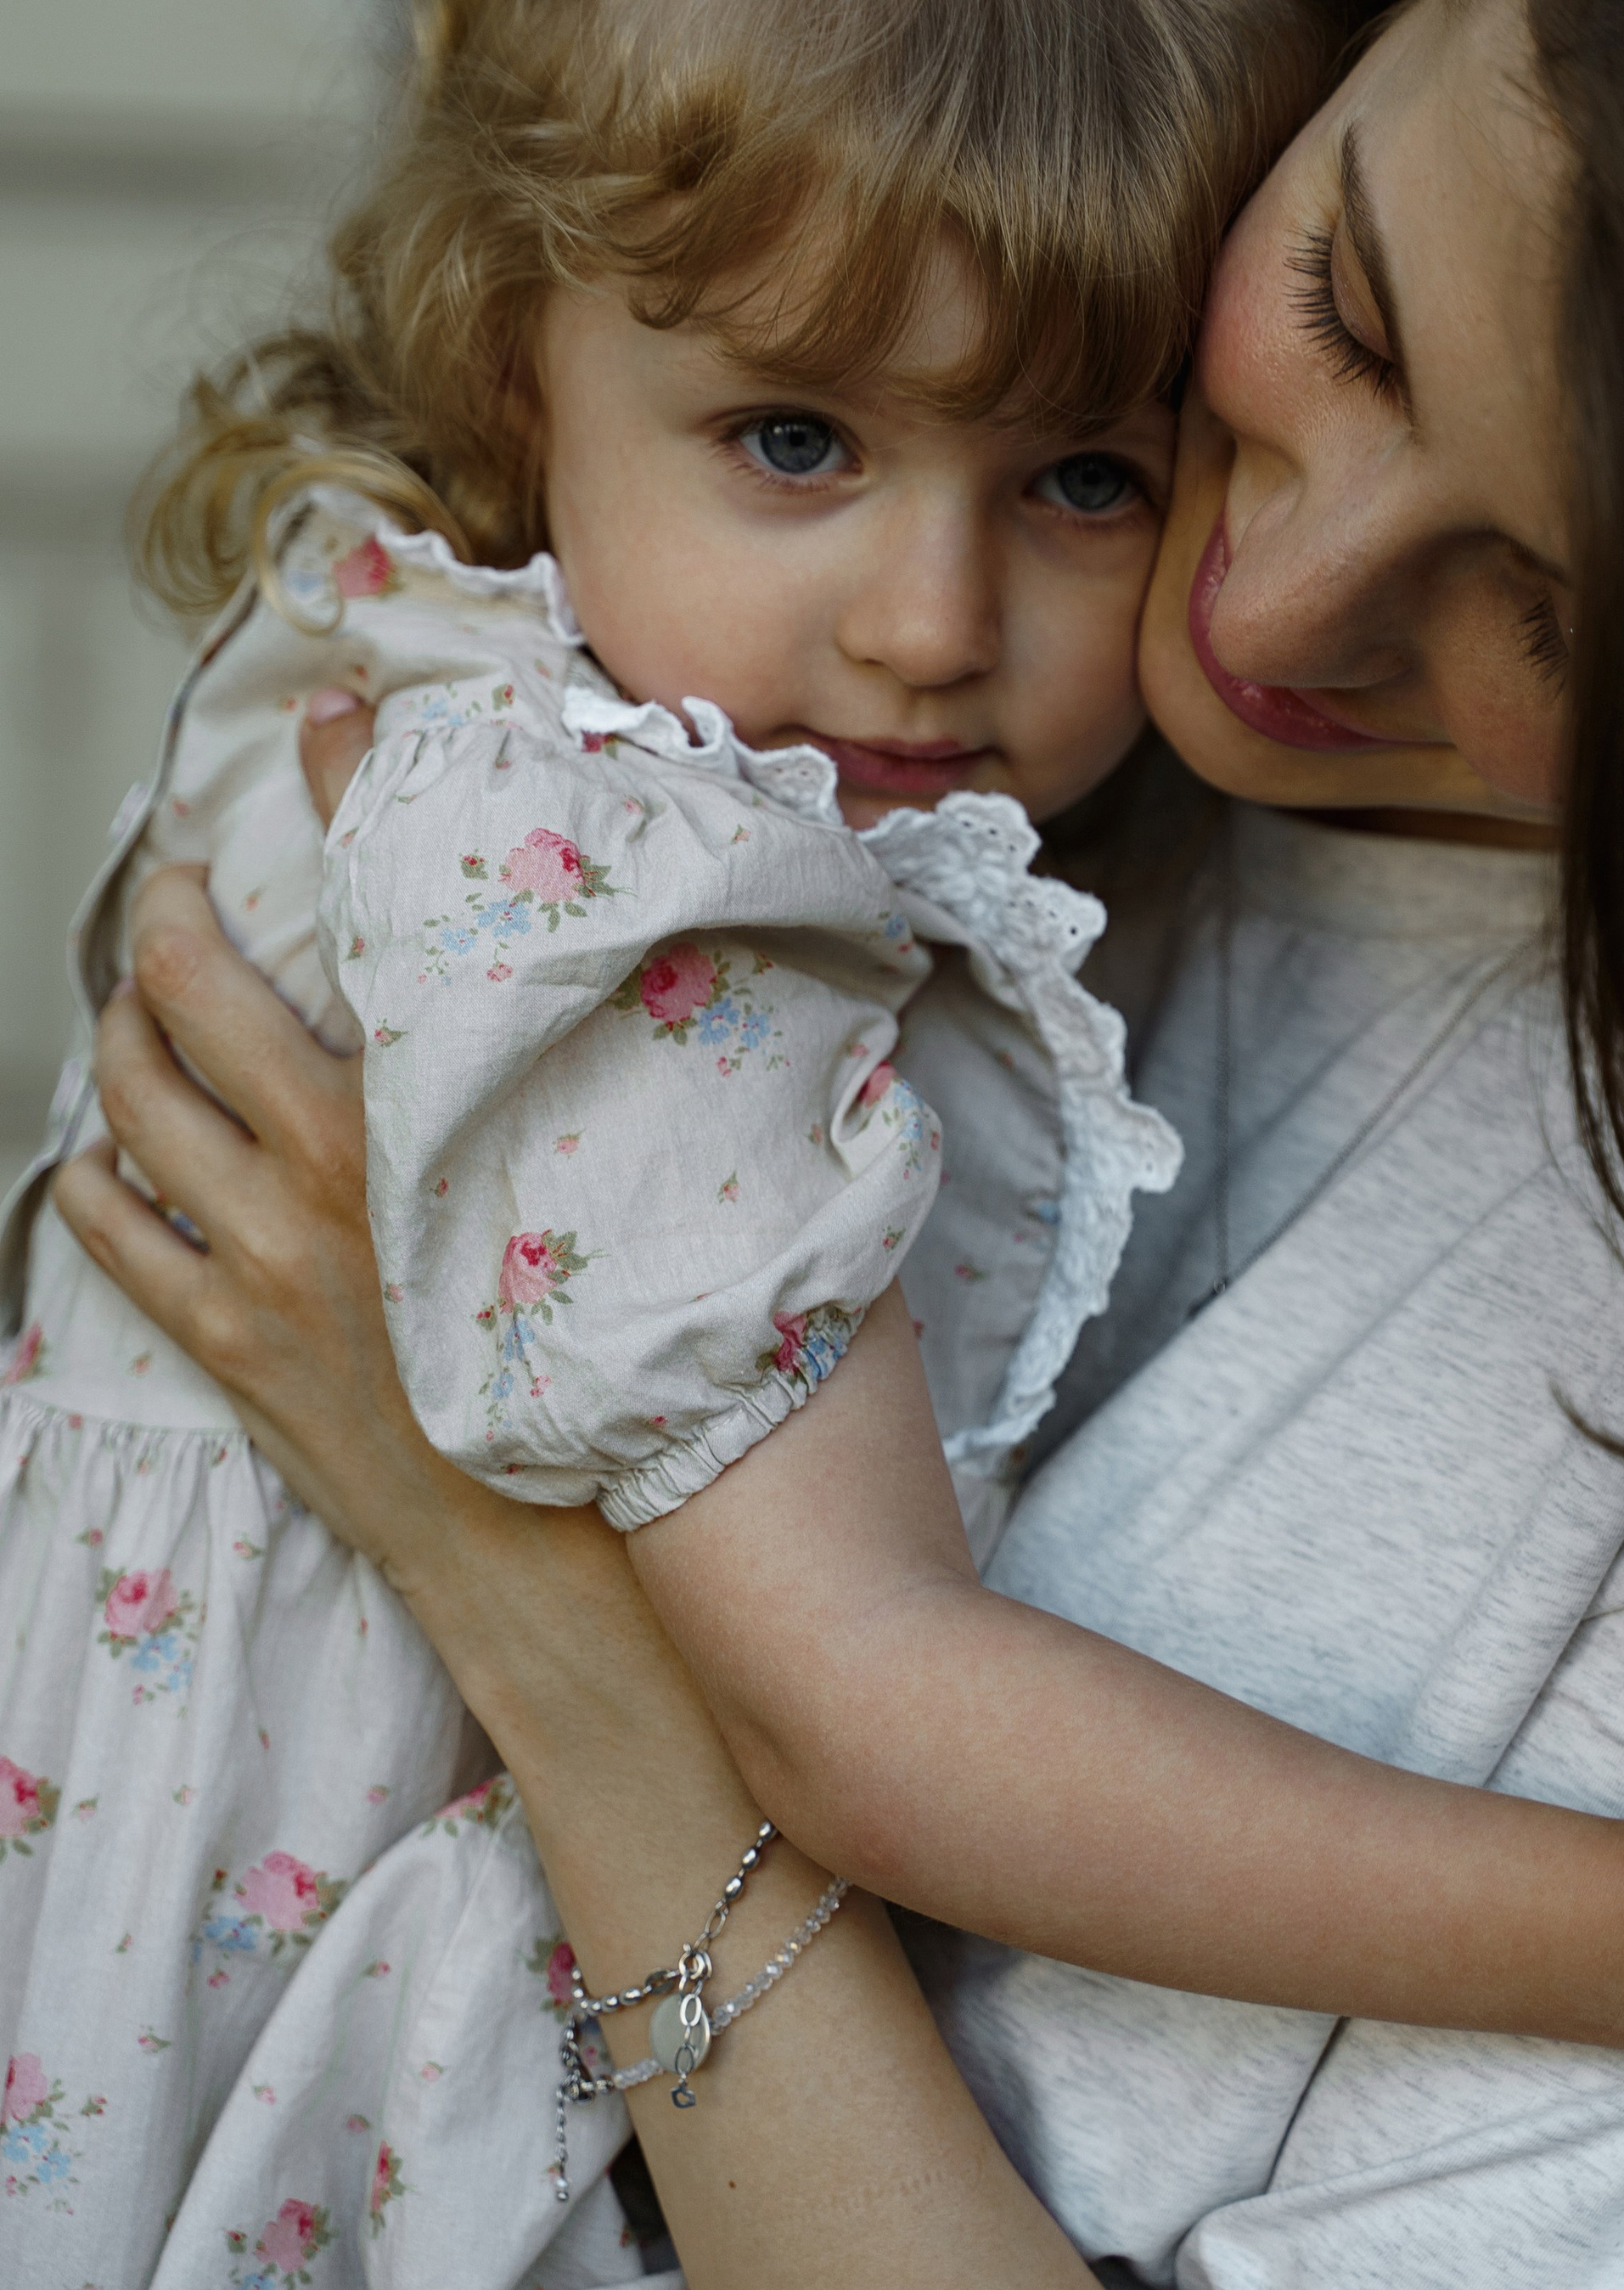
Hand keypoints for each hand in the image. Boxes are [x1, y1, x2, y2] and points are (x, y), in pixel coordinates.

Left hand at [51, 702, 1096, 2287]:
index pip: (390, 915)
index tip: (341, 721)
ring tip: (151, 971)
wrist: (609, 1629)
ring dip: (130, 1026)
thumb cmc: (693, 1421)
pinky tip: (119, 1147)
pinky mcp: (247, 1364)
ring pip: (138, 1107)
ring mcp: (275, 1276)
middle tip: (202, 852)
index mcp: (461, 1123)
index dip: (356, 800)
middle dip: (185, 902)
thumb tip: (792, 999)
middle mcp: (344, 1178)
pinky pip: (123, 1246)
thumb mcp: (741, 1226)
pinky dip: (104, 1178)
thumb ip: (733, 1101)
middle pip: (203, 995)